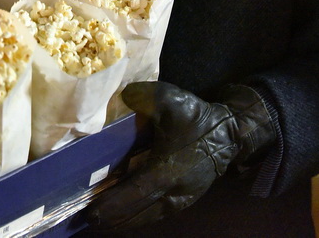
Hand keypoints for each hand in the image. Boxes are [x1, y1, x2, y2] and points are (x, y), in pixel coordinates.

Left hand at [84, 82, 273, 231]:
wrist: (230, 133)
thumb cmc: (197, 118)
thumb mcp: (171, 99)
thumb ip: (144, 96)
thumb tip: (124, 97)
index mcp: (169, 168)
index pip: (137, 192)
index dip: (114, 204)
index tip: (93, 213)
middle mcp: (175, 189)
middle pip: (139, 211)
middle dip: (114, 218)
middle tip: (89, 221)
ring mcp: (182, 198)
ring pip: (149, 216)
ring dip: (125, 221)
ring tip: (102, 223)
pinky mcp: (185, 200)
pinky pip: (158, 213)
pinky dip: (139, 216)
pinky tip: (125, 217)